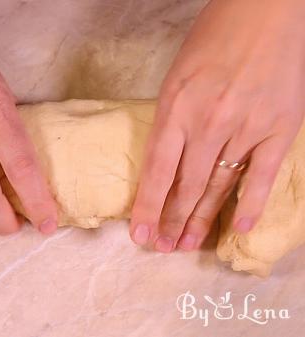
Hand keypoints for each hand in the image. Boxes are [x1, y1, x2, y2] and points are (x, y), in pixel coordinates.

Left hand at [129, 0, 304, 251]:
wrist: (268, 8)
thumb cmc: (216, 36)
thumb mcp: (177, 75)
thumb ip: (171, 117)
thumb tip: (165, 159)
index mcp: (176, 107)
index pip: (156, 170)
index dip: (147, 206)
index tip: (139, 234)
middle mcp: (209, 123)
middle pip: (186, 185)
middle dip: (171, 220)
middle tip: (162, 247)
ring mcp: (246, 128)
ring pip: (219, 185)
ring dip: (201, 219)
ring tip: (186, 244)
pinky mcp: (279, 128)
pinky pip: (262, 175)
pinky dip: (249, 204)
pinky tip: (236, 228)